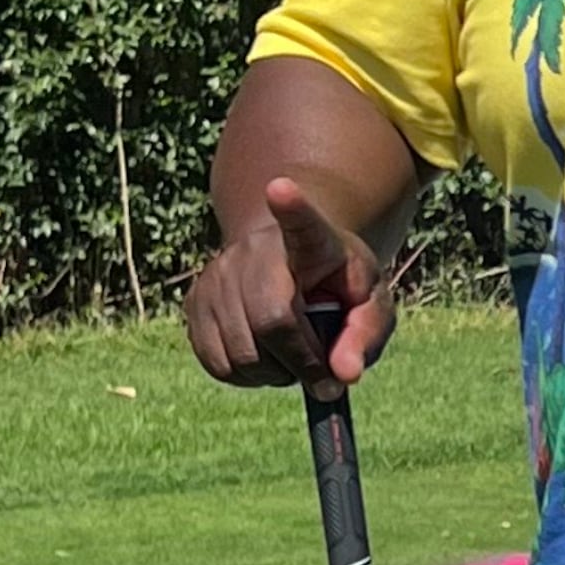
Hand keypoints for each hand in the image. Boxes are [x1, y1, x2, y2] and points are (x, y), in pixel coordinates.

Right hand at [187, 175, 400, 389]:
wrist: (289, 264)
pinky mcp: (195, 301)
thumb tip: (343, 376)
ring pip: (242, 352)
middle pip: (271, 319)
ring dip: (275, 373)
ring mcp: (219, 273)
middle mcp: (256, 249)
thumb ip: (366, 335)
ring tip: (292, 355)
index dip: (292, 207)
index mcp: (312, 239)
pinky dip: (247, 377)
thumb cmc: (337, 287)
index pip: (301, 222)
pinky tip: (265, 356)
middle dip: (301, 361)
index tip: (281, 187)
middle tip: (322, 369)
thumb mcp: (370, 305)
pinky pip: (218, 364)